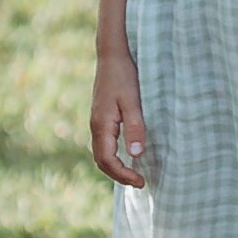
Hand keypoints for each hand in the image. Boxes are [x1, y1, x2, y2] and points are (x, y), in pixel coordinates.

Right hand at [90, 53, 148, 187]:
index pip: (107, 161)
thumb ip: (135, 128)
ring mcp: (97, 122)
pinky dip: (114, 156)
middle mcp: (96, 126)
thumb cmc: (124, 76)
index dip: (123, 175)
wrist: (112, 55)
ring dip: (115, 167)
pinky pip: (104, 144)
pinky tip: (128, 156)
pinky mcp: (102, 117)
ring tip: (134, 174)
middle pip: (101, 161)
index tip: (141, 181)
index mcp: (101, 125)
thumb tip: (136, 156)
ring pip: (101, 153)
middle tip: (140, 182)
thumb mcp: (133, 102)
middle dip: (119, 175)